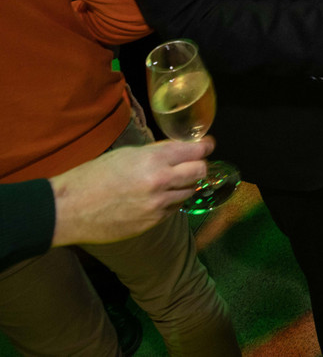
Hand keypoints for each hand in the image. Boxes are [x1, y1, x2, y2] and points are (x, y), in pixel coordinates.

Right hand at [50, 138, 213, 246]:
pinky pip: (173, 208)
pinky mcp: (152, 222)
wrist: (68, 210)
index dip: (204, 147)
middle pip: (200, 171)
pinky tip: (156, 198)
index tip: (207, 145)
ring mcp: (158, 204)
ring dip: (184, 186)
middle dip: (199, 166)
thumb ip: (157, 152)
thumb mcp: (126, 154)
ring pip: (189, 192)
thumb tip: (180, 148)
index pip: (195, 151)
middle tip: (192, 164)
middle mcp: (161, 181)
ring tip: (168, 182)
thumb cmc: (93, 176)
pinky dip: (170, 202)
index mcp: (153, 159)